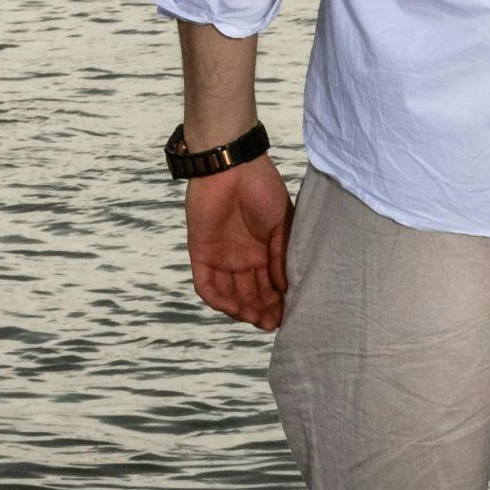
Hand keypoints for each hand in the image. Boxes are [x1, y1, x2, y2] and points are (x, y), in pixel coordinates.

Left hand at [186, 160, 290, 329]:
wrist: (232, 166)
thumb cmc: (262, 188)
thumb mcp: (282, 223)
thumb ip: (281, 255)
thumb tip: (285, 288)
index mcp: (263, 250)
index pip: (270, 285)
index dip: (278, 303)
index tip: (288, 316)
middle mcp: (242, 257)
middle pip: (250, 294)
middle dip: (261, 311)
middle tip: (273, 324)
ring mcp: (221, 256)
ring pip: (229, 294)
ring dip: (241, 310)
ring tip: (256, 319)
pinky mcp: (201, 253)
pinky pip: (206, 284)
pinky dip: (218, 299)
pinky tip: (234, 308)